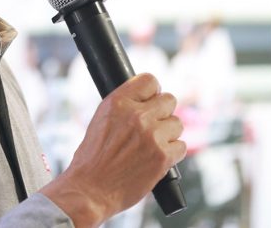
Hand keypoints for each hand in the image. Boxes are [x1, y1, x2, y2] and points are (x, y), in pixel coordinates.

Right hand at [40, 73, 185, 226]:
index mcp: (118, 102)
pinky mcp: (162, 157)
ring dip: (168, 134)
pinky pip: (180, 146)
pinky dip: (171, 154)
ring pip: (177, 124)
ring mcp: (152, 135)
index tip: (151, 101)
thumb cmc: (91, 159)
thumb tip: (146, 100)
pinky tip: (156, 159)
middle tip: (152, 127)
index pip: (149, 80)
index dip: (152, 92)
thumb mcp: (100, 120)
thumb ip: (124, 106)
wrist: (90, 190)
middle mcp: (137, 115)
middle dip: (162, 113)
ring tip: (151, 146)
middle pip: (169, 100)